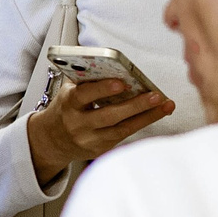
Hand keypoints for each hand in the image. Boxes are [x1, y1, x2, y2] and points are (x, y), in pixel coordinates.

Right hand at [25, 78, 172, 186]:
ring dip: (146, 117)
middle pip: (108, 116)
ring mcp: (89, 140)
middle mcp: (78, 124)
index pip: (84, 95)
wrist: (52, 140)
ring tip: (164, 105)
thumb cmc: (66, 109)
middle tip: (155, 95)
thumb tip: (115, 66)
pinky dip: (141, 124)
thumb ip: (88, 79)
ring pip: (121, 130)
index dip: (102, 89)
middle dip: (134, 105)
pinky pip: (124, 137)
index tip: (121, 82)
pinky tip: (155, 114)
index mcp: (69, 104)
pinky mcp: (100, 150)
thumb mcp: (69, 90)